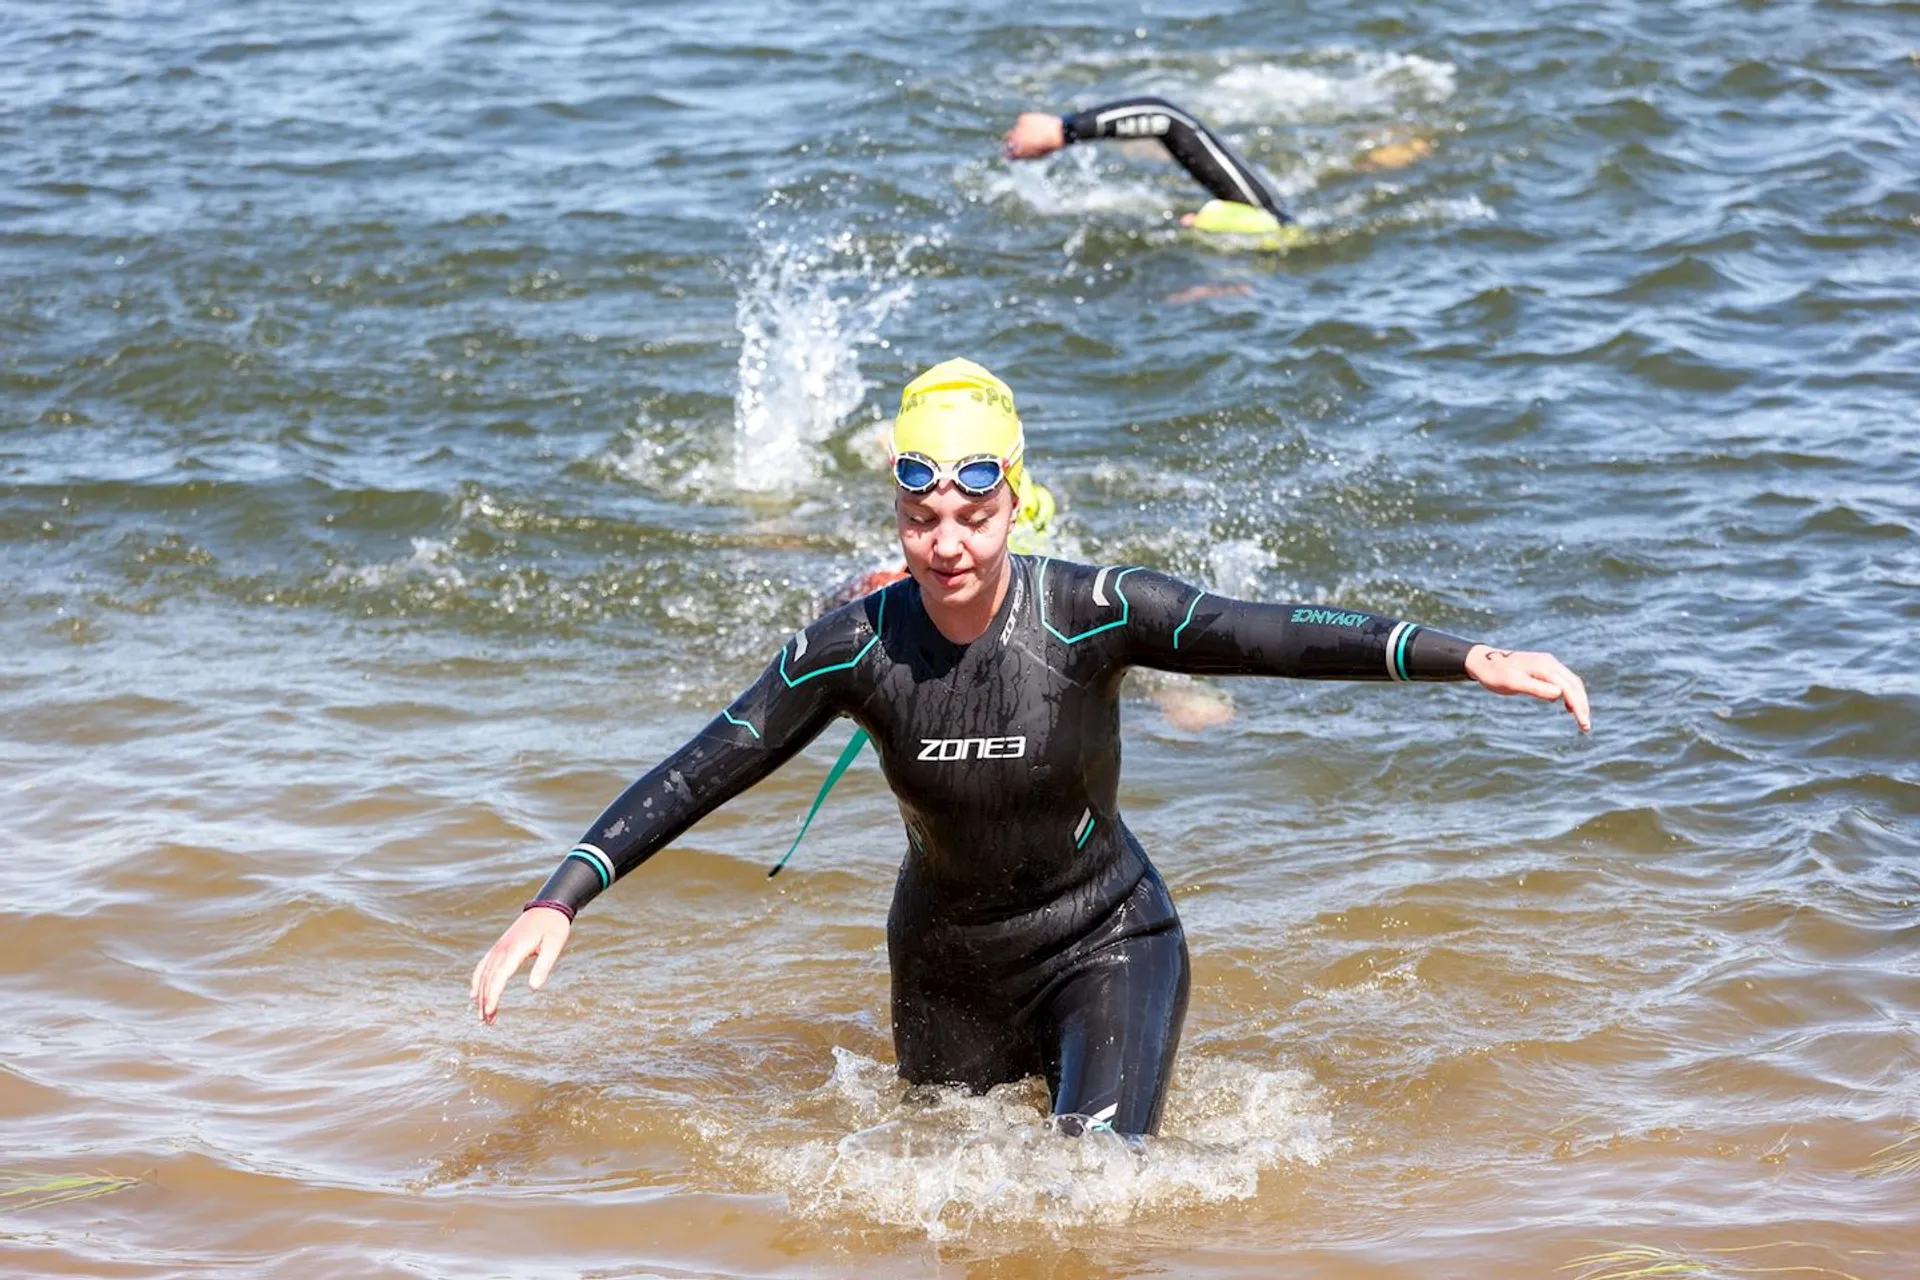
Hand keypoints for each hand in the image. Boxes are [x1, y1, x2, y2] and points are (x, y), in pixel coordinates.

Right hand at [470, 906, 571, 1023]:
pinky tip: (474, 994)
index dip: (493, 996)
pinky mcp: (499, 947)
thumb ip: (543, 966)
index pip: (498, 977)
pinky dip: (477, 981)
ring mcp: (498, 947)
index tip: (490, 1013)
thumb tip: (534, 988)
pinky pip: (483, 966)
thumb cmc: (554, 927)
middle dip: (486, 1002)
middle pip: (488, 979)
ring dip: (482, 996)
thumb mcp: (555, 945)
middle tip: (488, 1023)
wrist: (548, 907)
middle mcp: (502, 949)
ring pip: (484, 975)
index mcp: (514, 949)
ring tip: (483, 1016)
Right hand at [1003, 113, 1065, 159]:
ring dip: (1020, 131)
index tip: (1012, 150)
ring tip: (1035, 132)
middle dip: (1009, 140)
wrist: (1057, 133)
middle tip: (1017, 139)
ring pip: (1014, 129)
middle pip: (1006, 140)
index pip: (1007, 154)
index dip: (1009, 152)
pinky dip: (1026, 123)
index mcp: (1018, 152)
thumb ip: (1023, 154)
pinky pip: (1021, 121)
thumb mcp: (1035, 155)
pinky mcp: (1022, 119)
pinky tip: (1036, 125)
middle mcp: (1014, 141)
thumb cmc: (1048, 146)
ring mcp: (1017, 129)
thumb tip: (1015, 153)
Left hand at [1464, 645, 1590, 733]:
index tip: (1584, 725)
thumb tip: (1559, 694)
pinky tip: (1567, 707)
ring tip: (1580, 720)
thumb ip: (1535, 688)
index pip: (1569, 688)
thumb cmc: (1495, 674)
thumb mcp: (1513, 683)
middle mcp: (1550, 663)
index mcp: (1545, 667)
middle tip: (1585, 728)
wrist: (1483, 661)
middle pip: (1575, 685)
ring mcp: (1548, 664)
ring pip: (1572, 682)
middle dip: (1582, 705)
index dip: (1579, 707)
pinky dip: (1570, 694)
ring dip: (1578, 700)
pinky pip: (1564, 681)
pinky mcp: (1544, 668)